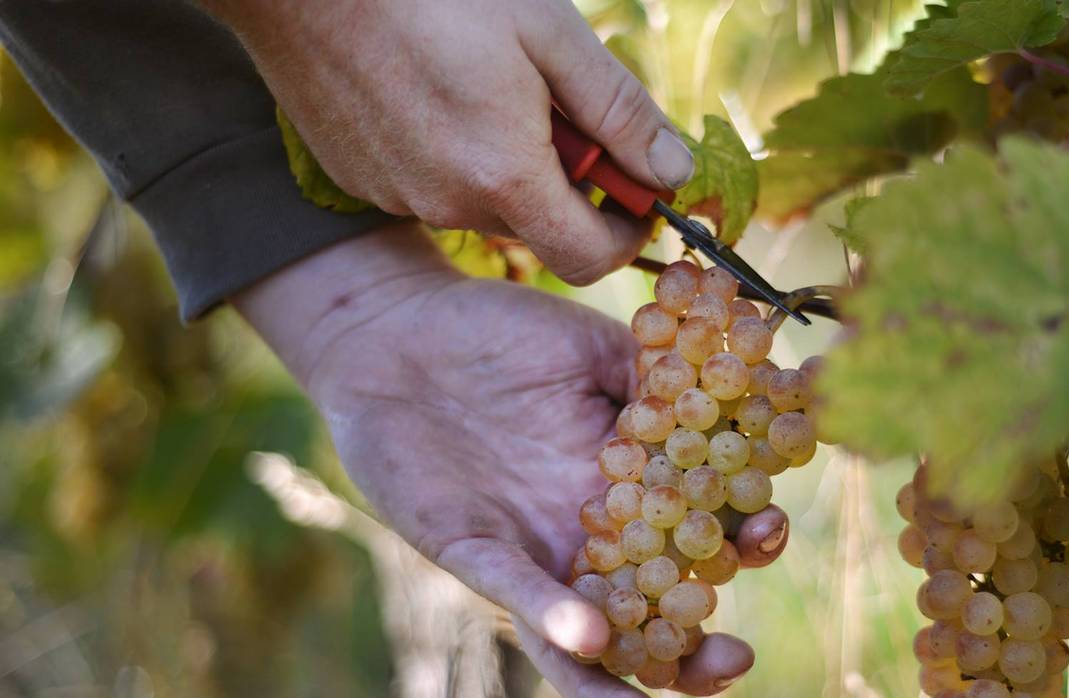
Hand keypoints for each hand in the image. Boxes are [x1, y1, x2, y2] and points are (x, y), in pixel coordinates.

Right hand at [203, 0, 693, 284]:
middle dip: (568, 183)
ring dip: (508, 164)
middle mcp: (452, 205)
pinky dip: (455, 154)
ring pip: (485, 204)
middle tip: (561, 107)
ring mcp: (401, 197)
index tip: (636, 190)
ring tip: (489, 84)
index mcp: (506, 177)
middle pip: (539, 228)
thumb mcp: (551, 36)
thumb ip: (620, 112)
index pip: (591, 258)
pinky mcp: (363, 181)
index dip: (627, 232)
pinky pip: (433, 186)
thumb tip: (674, 172)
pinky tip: (435, 91)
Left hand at [234, 224, 789, 697]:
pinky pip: (517, 594)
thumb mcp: (597, 348)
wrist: (401, 329)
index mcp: (636, 489)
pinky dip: (551, 617)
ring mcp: (536, 552)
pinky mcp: (473, 551)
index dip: (743, 542)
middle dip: (696, 653)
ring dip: (619, 689)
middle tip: (732, 660)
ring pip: (581, 645)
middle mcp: (592, 538)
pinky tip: (586, 636)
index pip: (704, 534)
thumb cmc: (505, 334)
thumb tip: (758, 377)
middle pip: (654, 616)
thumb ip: (665, 375)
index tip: (769, 531)